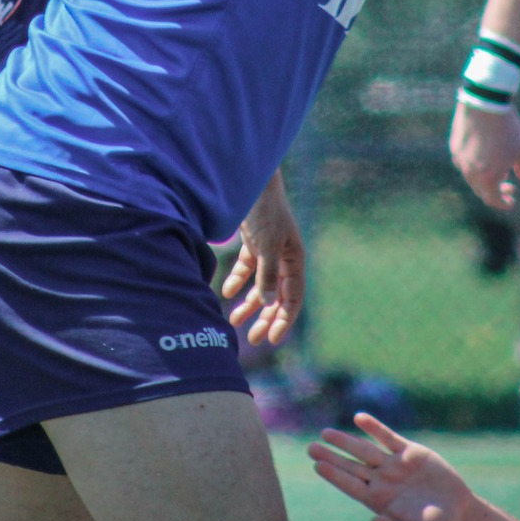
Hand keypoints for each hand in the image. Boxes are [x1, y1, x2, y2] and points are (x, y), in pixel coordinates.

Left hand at [224, 178, 304, 344]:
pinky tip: (225, 292)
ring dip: (249, 303)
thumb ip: (268, 274)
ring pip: (261, 284)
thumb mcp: (266, 244)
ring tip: (233, 320)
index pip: (293, 298)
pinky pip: (248, 268)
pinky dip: (237, 280)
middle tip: (252, 339)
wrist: (249, 179)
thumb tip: (271, 304)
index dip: (284, 320)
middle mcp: (284, 257)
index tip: (271, 340)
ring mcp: (269, 249)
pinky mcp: (254, 241)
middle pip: (277, 296)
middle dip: (265, 318)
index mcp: (294, 260)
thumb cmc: (263, 210)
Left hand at [310, 413, 474, 520]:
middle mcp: (381, 480)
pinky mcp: (410, 452)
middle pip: (351, 466)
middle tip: (310, 448)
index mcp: (378, 500)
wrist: (457, 510)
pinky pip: (388, 437)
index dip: (335, 475)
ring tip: (326, 433)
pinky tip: (359, 418)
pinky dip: (374, 428)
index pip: (351, 485)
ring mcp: (394, 464)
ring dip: (346, 441)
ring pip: (365, 450)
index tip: (317, 465)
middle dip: (332, 456)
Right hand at [451, 98, 519, 208]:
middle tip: (509, 186)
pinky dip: (476, 165)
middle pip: (481, 191)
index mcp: (487, 178)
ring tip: (500, 169)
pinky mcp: (454, 146)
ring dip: (485, 178)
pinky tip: (486, 154)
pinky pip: (464, 162)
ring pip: (471, 177)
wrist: (485, 103)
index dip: (504, 203)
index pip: (494, 200)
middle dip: (495, 192)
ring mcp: (459, 159)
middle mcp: (469, 173)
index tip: (512, 201)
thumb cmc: (507, 129)